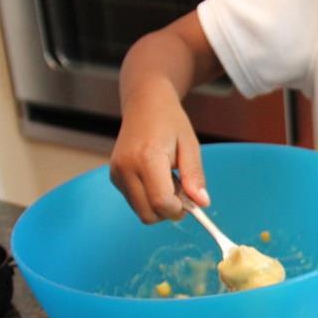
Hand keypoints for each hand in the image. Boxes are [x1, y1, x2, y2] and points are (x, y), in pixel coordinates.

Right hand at [109, 83, 209, 223]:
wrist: (144, 103)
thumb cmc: (170, 121)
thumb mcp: (190, 146)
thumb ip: (194, 176)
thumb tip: (202, 203)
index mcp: (146, 158)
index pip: (161, 202)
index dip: (179, 209)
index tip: (192, 201)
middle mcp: (126, 168)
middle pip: (148, 214)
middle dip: (169, 211)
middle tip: (182, 191)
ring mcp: (116, 173)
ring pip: (141, 211)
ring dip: (159, 205)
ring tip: (169, 180)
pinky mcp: (114, 176)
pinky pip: (135, 202)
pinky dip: (149, 199)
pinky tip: (157, 179)